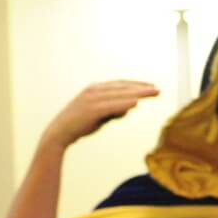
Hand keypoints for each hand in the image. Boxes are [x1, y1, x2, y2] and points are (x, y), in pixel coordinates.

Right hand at [42, 80, 159, 149]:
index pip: (120, 84)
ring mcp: (93, 99)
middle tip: (158, 90)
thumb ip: (113, 110)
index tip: (151, 87)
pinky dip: (124, 103)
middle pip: (123, 87)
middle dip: (141, 88)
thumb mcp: (100, 116)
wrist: (60, 133)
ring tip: (152, 93)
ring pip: (120, 94)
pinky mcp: (92, 109)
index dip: (137, 85)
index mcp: (95, 89)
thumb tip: (129, 107)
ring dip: (137, 93)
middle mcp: (94, 90)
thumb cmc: (80, 125)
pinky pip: (112, 105)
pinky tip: (135, 103)